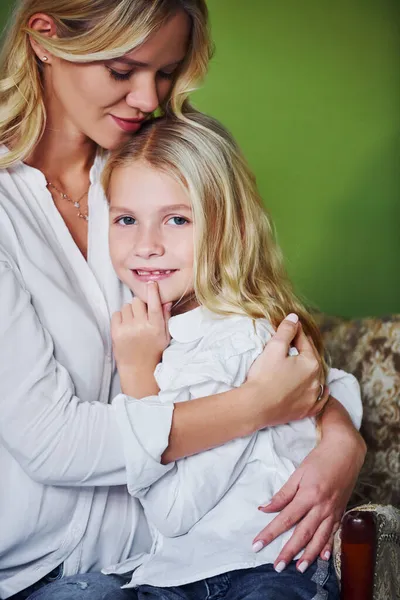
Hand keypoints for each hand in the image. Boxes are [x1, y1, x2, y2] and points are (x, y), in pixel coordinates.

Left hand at [111, 281, 171, 370]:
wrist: (138, 369)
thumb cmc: (154, 351)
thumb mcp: (165, 336)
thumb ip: (165, 317)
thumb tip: (165, 301)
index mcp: (156, 327)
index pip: (154, 304)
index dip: (152, 292)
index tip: (151, 284)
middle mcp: (141, 326)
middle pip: (138, 302)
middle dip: (140, 305)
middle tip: (142, 315)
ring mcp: (127, 329)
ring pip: (127, 306)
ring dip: (130, 311)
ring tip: (133, 323)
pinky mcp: (116, 332)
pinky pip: (116, 314)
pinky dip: (120, 317)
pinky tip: (126, 326)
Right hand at [246, 314, 328, 425]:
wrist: (255, 406)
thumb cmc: (264, 375)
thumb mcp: (274, 347)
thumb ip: (286, 331)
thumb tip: (294, 317)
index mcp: (311, 363)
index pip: (305, 342)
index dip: (297, 332)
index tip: (293, 326)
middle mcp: (316, 380)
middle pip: (312, 360)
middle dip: (305, 350)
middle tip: (297, 342)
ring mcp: (313, 397)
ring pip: (317, 379)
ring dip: (312, 370)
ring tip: (305, 364)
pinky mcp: (306, 410)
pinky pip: (320, 400)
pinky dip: (321, 393)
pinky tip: (321, 390)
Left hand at [253, 426, 365, 571]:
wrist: (346, 452)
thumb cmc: (319, 459)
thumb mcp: (298, 473)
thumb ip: (283, 494)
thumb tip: (265, 508)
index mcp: (308, 495)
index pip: (285, 519)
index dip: (270, 533)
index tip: (257, 544)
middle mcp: (321, 507)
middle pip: (303, 534)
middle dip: (289, 551)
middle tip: (277, 566)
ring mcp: (333, 511)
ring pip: (320, 538)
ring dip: (309, 555)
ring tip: (299, 568)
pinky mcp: (341, 512)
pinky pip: (334, 533)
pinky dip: (328, 546)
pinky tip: (322, 557)